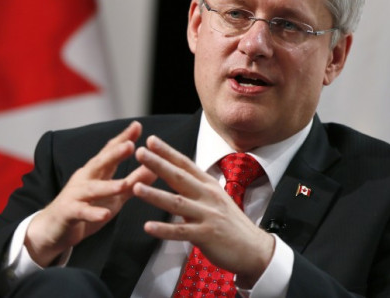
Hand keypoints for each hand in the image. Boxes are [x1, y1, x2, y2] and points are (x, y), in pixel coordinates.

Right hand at [25, 121, 156, 266]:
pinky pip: (81, 212)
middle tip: (130, 145)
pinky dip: (93, 213)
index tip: (137, 125)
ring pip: (91, 188)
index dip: (123, 139)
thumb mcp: (113, 196)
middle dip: (114, 154)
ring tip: (124, 184)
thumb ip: (133, 182)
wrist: (53, 229)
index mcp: (95, 172)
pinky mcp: (68, 213)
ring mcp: (75, 195)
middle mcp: (84, 179)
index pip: (109, 152)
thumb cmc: (86, 208)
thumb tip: (155, 168)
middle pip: (99, 163)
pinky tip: (104, 215)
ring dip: (108, 186)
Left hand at [133, 135, 273, 287]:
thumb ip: (195, 187)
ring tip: (135, 188)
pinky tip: (148, 226)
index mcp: (208, 185)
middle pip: (179, 178)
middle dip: (158, 164)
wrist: (254, 248)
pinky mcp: (206, 236)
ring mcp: (207, 215)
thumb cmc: (230, 222)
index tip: (151, 140)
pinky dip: (164, 229)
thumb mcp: (215, 197)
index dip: (168, 152)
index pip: (185, 164)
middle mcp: (208, 196)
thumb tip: (174, 173)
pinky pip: (181, 232)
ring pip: (177, 203)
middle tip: (140, 153)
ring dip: (155, 195)